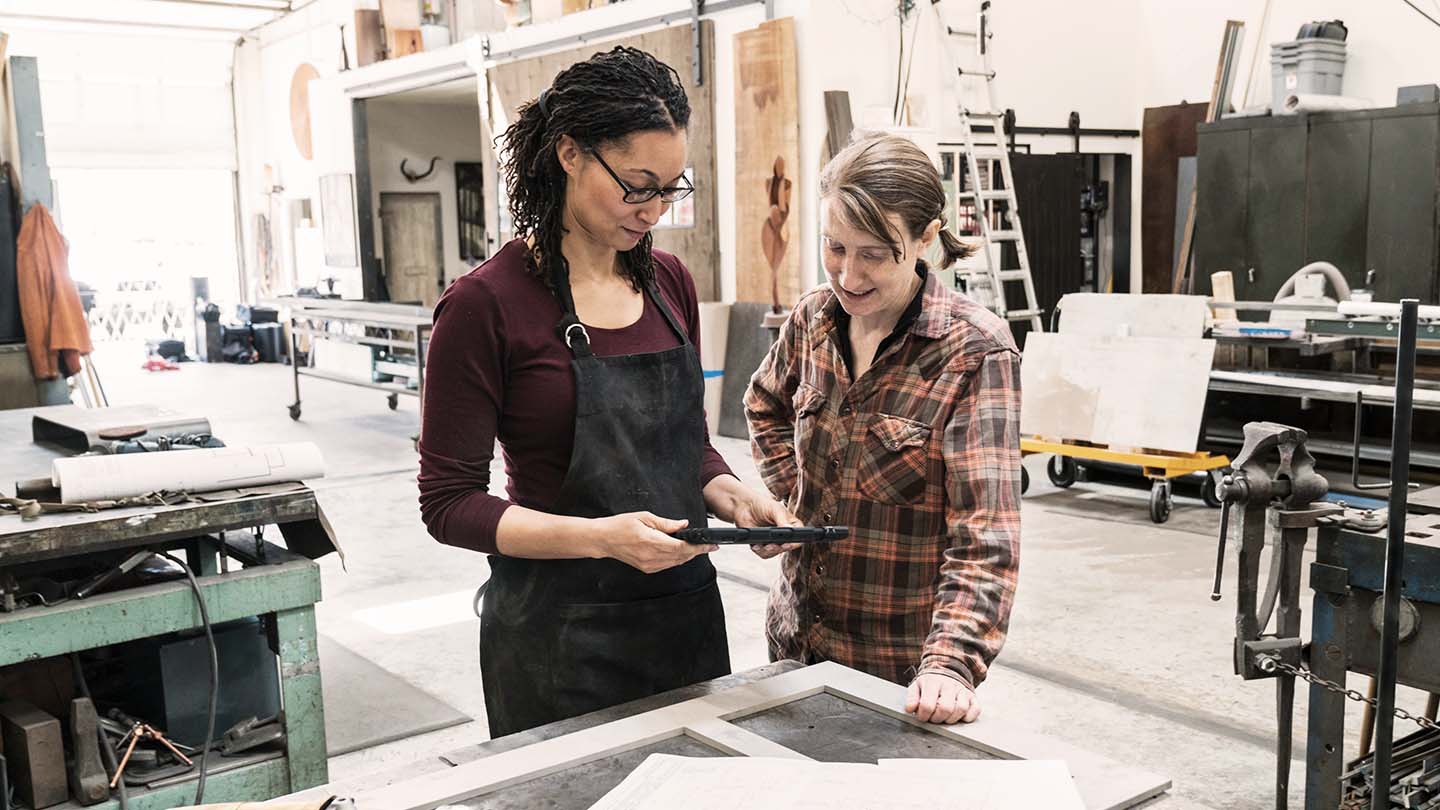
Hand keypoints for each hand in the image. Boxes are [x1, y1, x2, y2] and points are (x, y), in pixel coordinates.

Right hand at [591, 512, 715, 573]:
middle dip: (697, 551)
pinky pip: (668, 565)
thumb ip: (666, 523)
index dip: (698, 547)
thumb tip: (684, 525)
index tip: (710, 545)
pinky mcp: (647, 569)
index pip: (681, 547)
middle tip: (710, 546)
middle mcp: (650, 557)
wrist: (603, 540)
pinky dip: (677, 559)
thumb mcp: (644, 517)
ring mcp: (649, 565)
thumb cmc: (620, 525)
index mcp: (650, 541)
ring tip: (698, 548)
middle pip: (682, 557)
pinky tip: (681, 552)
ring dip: (689, 556)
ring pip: (676, 563)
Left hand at [733, 494, 802, 559]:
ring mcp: (773, 541)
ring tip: (762, 545)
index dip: (795, 542)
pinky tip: (756, 545)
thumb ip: (783, 520)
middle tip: (772, 545)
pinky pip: (764, 554)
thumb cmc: (762, 504)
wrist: (744, 506)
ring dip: (768, 551)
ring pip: (775, 553)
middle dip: (779, 548)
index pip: (799, 536)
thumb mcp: (775, 509)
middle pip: (787, 548)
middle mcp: (784, 534)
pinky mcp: (762, 545)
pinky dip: (760, 551)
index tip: (788, 544)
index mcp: (791, 524)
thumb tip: (790, 530)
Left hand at [905, 672, 980, 723]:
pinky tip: (959, 717)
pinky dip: (968, 717)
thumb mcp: (916, 687)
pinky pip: (975, 709)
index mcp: (933, 682)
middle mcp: (949, 684)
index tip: (922, 716)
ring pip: (961, 709)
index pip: (927, 705)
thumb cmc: (930, 684)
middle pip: (946, 708)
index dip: (923, 716)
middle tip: (933, 718)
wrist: (946, 671)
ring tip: (945, 718)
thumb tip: (910, 709)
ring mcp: (962, 690)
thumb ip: (911, 698)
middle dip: (937, 719)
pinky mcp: (972, 696)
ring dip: (951, 719)